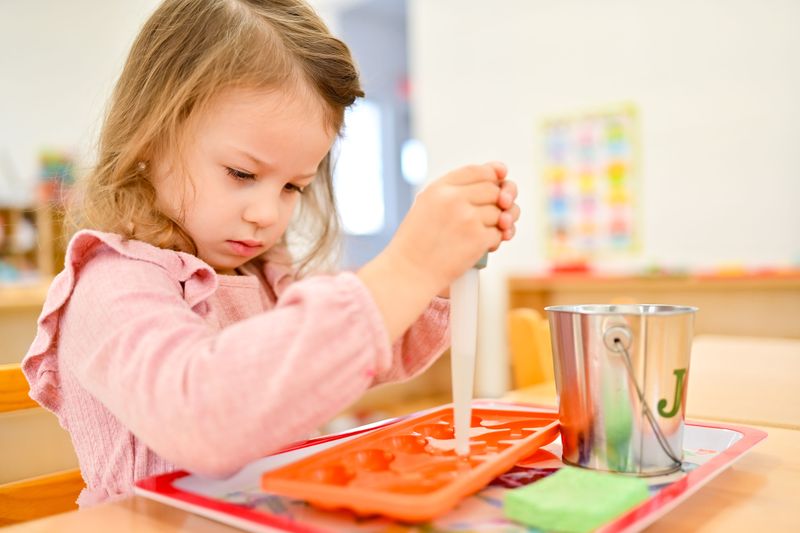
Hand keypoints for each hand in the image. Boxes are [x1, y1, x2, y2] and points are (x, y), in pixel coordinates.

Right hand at [358, 162, 518, 339]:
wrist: (409, 272)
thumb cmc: (417, 242)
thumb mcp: (426, 205)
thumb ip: (455, 190)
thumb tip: (499, 172)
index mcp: (439, 188)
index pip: (477, 170)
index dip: (492, 175)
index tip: (498, 182)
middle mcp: (454, 199)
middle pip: (494, 191)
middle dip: (497, 203)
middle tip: (487, 217)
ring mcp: (467, 218)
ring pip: (499, 213)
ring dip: (495, 225)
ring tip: (478, 235)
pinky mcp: (478, 239)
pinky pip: (499, 234)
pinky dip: (493, 242)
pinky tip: (480, 247)